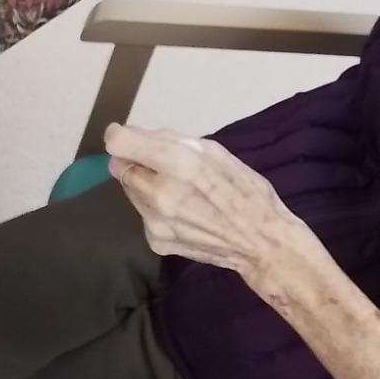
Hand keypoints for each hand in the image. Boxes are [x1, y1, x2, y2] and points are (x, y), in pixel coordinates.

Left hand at [105, 124, 317, 283]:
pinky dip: (154, 208)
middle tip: (160, 164)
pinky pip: (143, 213)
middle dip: (134, 160)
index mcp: (179, 163)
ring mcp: (154, 221)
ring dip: (144, 184)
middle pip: (120, 167)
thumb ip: (173, 142)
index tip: (126, 136)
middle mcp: (159, 193)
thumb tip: (141, 139)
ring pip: (130, 190)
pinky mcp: (156, 240)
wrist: (260, 242)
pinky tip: (182, 213)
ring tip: (177, 190)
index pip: (120, 143)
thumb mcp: (215, 151)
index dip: (119, 136)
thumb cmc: (244, 189)